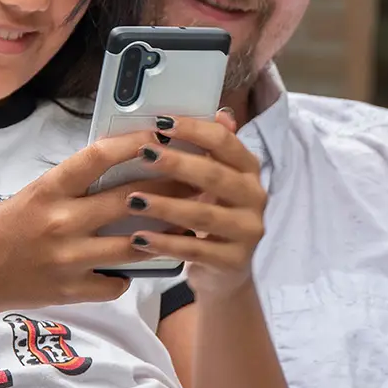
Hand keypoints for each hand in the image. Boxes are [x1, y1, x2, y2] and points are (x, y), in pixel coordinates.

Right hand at [0, 129, 168, 309]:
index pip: (98, 157)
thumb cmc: (6, 226)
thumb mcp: (36, 193)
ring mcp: (67, 259)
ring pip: (133, 245)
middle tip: (197, 180)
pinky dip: (127, 275)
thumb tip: (123, 163)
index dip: (134, 143)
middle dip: (168, 188)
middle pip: (128, 200)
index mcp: (49, 190)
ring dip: (162, 235)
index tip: (161, 135)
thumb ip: (75, 184)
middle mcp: (60, 222)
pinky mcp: (71, 290)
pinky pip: (116, 282)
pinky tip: (135, 268)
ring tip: (185, 224)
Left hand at [122, 111, 264, 296]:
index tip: (161, 122)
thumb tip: (220, 114)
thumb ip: (217, 150)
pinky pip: (195, 251)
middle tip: (144, 154)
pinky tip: (140, 238)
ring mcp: (246, 231)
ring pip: (203, 215)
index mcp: (249, 171)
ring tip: (133, 200)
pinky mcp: (233, 261)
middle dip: (177, 163)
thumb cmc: (217, 218)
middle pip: (214, 175)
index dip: (194, 130)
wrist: (230, 273)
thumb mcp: (220, 182)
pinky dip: (166, 244)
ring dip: (165, 206)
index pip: (224, 142)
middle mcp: (254, 198)